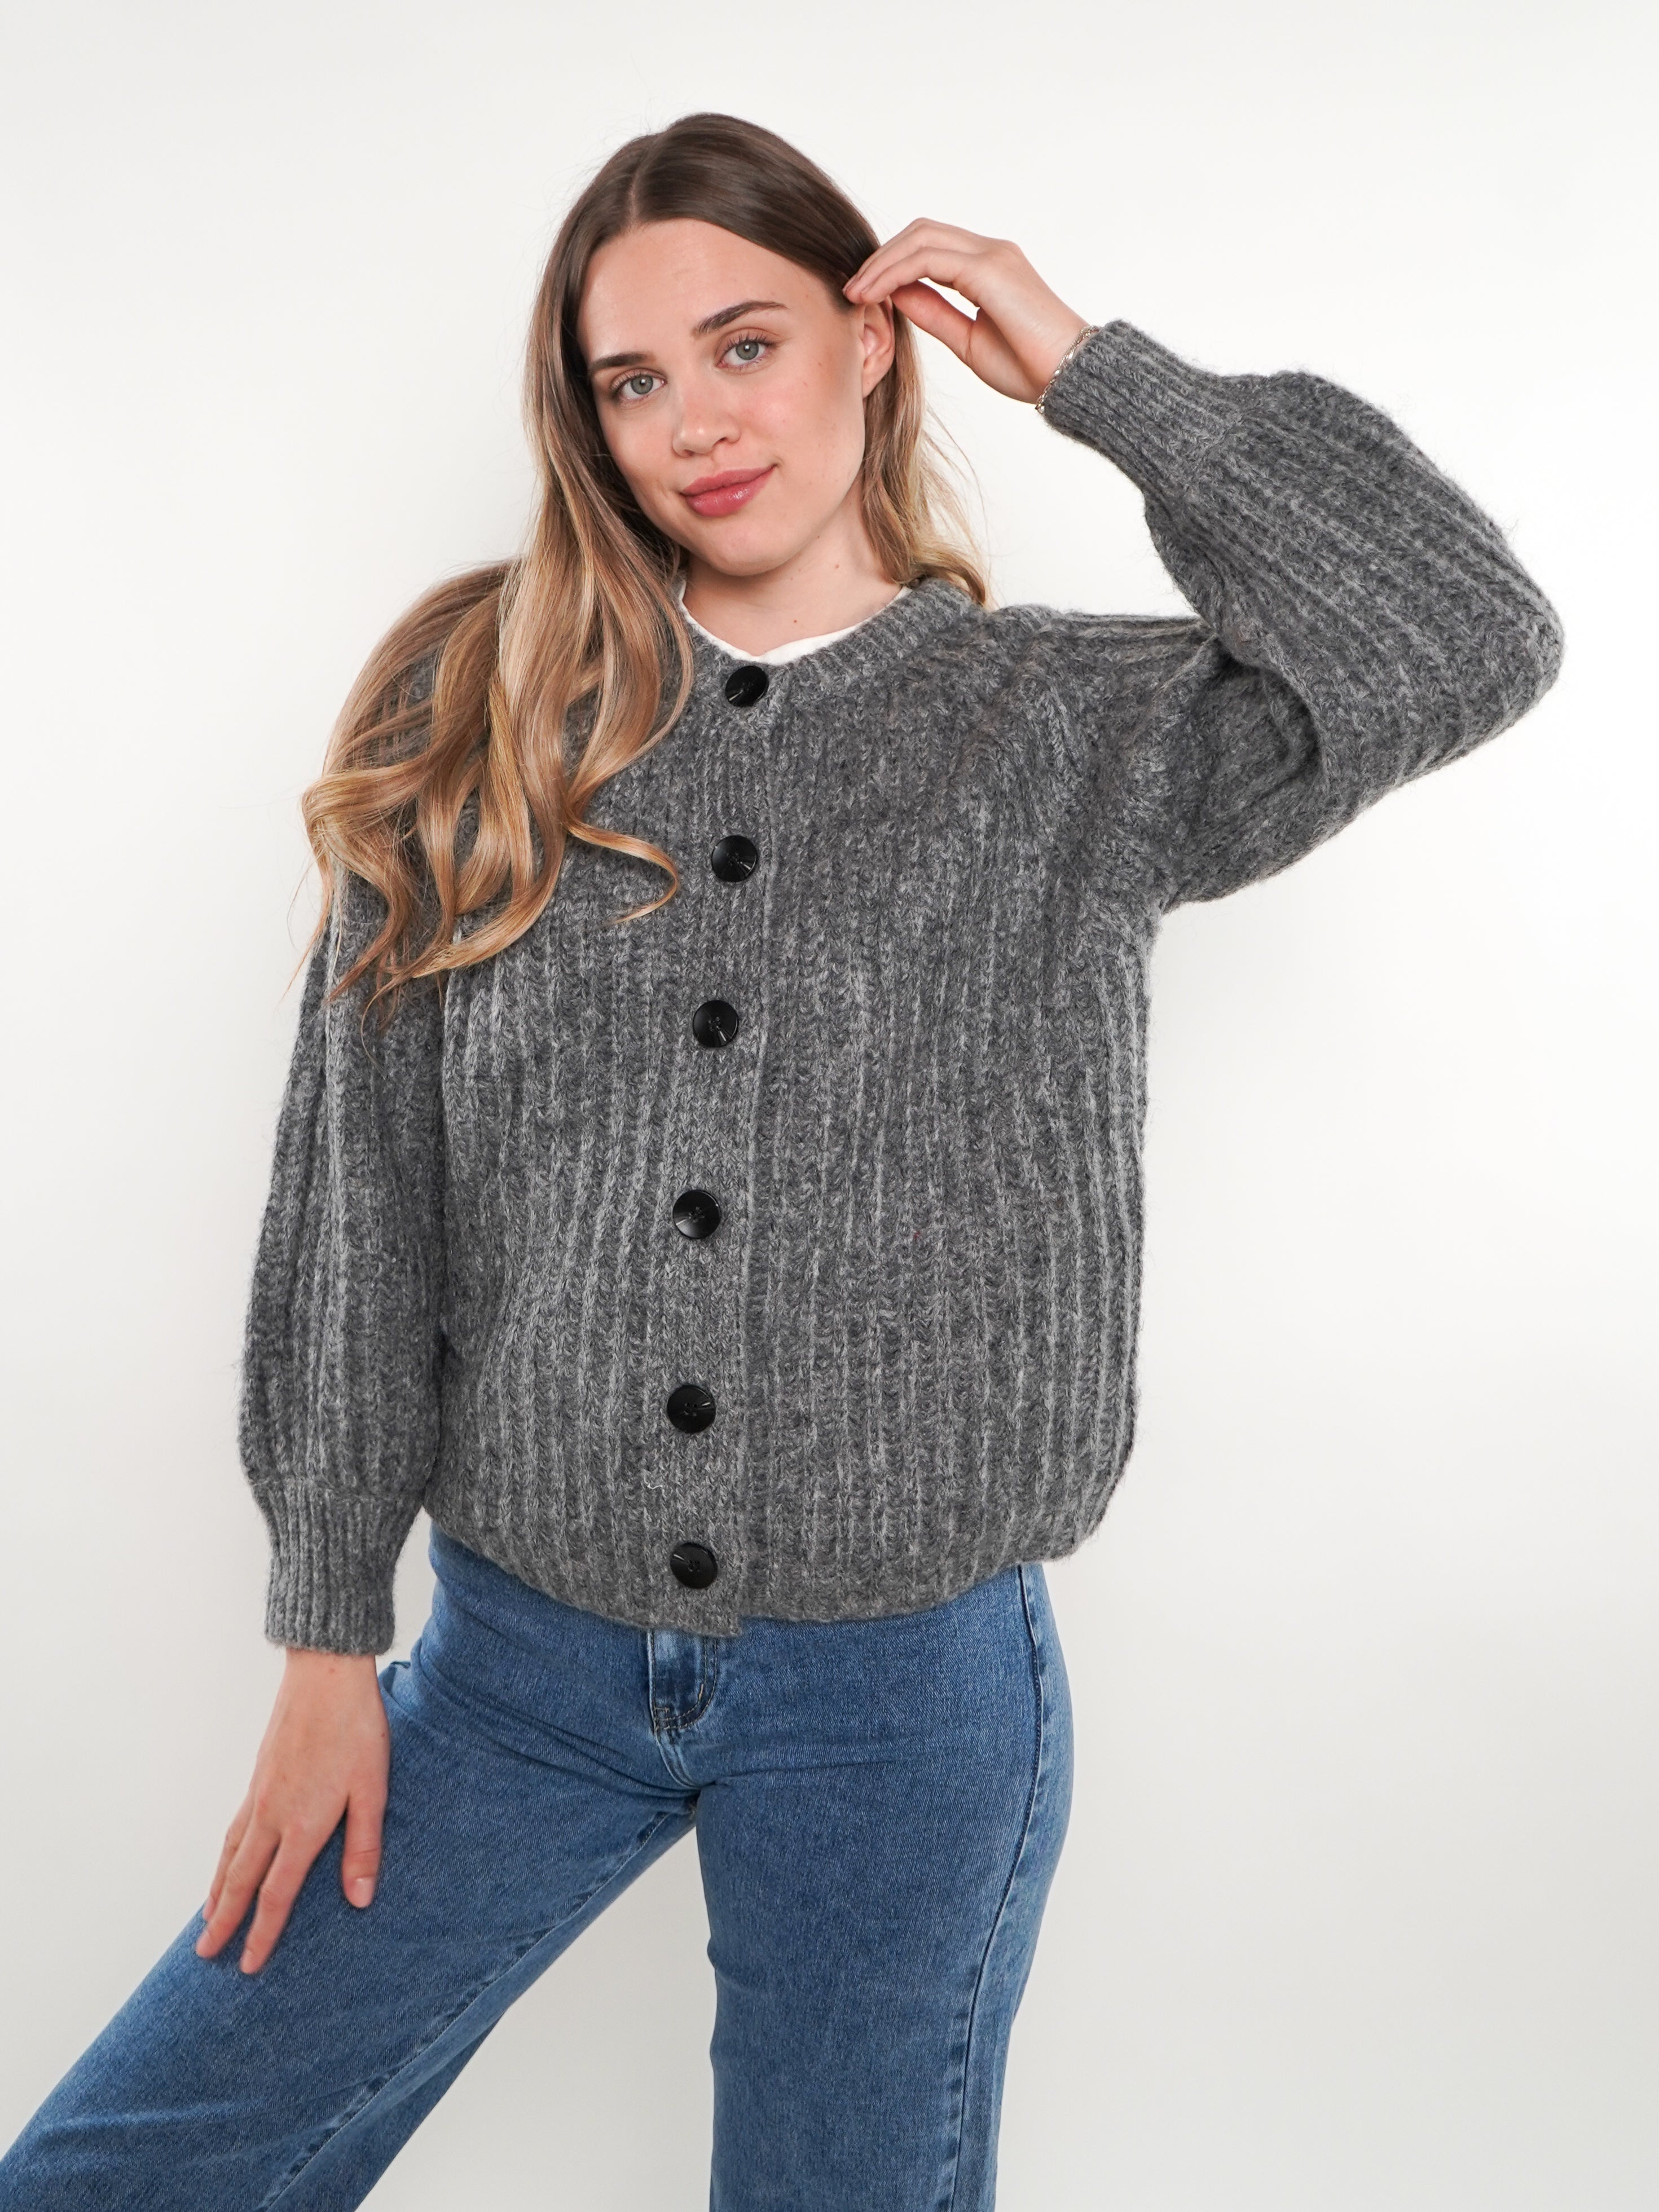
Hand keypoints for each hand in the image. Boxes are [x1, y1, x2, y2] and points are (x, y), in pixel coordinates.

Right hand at [195, 1647, 388, 1973]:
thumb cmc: (356, 1728)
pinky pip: (234, 1826)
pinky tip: (228, 1857)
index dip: (263, 1933)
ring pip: (231, 1853)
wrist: (325, 1674)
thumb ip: (364, 1847)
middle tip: (205, 1954)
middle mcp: (272, 1815)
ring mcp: (259, 1793)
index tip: (249, 1965)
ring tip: (208, 1916)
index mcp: (302, 1825)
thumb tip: (359, 1900)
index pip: (277, 1895)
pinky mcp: (258, 1775)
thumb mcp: (372, 1789)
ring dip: (218, 1888)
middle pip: (242, 1879)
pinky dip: (225, 1853)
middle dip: (224, 1920)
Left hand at [844, 220, 1091, 403]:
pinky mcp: (989, 269)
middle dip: (881, 257)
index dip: (892, 263)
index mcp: (989, 267)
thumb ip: (935, 313)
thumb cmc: (1029, 367)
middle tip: (852, 288)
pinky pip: (929, 259)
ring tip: (856, 292)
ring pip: (921, 239)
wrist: (1069, 377)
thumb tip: (899, 295)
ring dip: (882, 264)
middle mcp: (991, 252)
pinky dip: (897, 272)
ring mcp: (992, 256)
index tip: (864, 292)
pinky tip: (875, 294)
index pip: (930, 246)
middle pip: (921, 233)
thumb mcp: (967, 340)